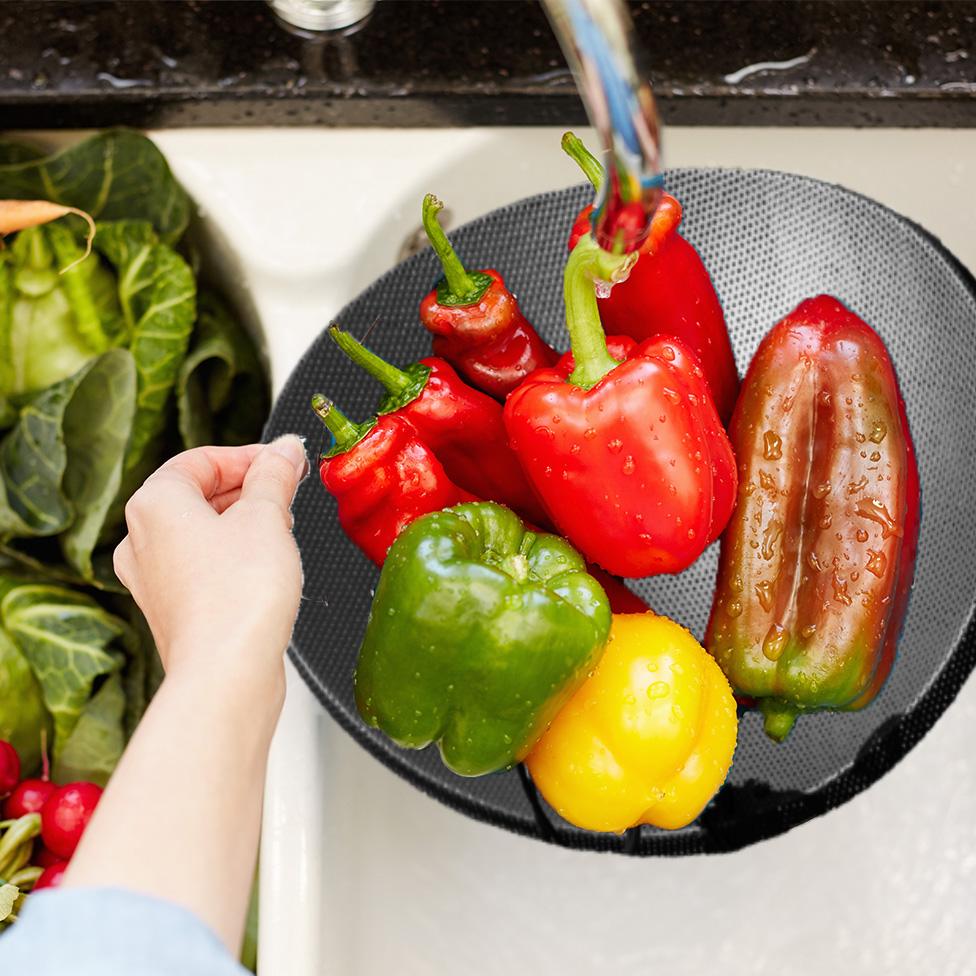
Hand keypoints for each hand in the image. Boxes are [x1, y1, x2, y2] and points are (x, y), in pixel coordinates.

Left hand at [114, 437, 307, 698]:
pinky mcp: (173, 610)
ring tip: (283, 530)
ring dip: (243, 523)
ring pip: (201, 532)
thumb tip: (284, 451)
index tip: (285, 461)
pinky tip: (267, 568)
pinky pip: (203, 567)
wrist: (227, 672)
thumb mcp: (268, 516)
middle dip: (249, 489)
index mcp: (154, 504)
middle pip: (199, 494)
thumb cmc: (237, 596)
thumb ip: (276, 475)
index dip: (250, 456)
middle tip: (290, 491)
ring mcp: (152, 579)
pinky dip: (233, 557)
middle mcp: (141, 540)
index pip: (202, 459)